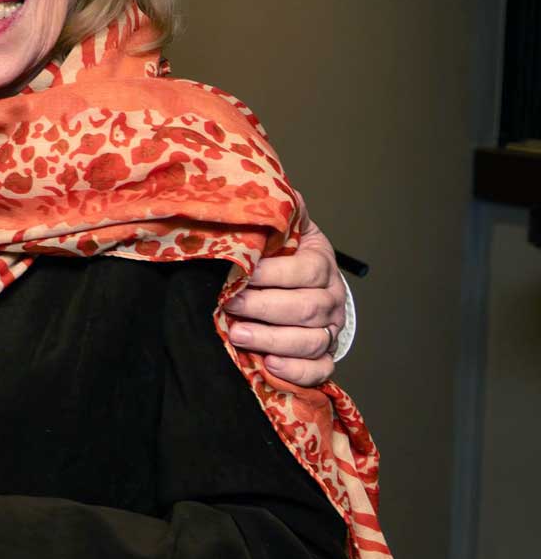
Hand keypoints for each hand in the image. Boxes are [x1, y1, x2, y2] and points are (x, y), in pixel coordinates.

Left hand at [225, 220, 346, 386]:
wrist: (302, 289)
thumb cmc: (285, 258)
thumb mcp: (284, 231)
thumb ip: (279, 214)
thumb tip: (275, 187)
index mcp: (321, 264)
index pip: (304, 271)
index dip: (272, 274)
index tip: (238, 275)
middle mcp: (331, 299)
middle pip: (306, 308)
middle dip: (263, 308)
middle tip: (227, 306)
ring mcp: (328, 330)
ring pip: (310, 340)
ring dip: (272, 340)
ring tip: (238, 336)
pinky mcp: (321, 356)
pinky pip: (319, 371)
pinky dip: (296, 371)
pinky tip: (269, 365)